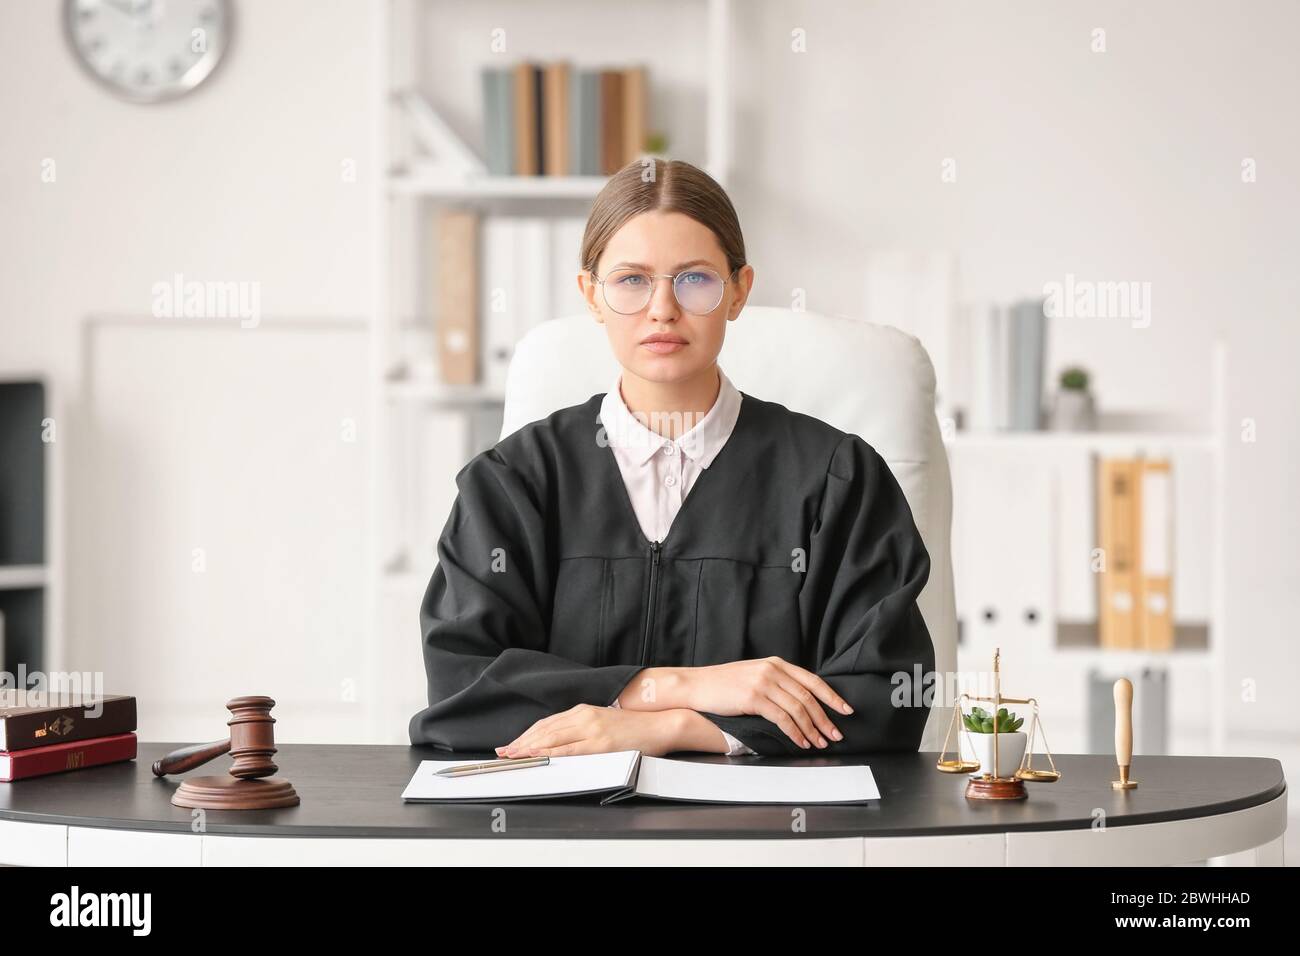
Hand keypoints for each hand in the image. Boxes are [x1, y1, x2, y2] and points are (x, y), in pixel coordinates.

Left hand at [495, 705, 693, 757]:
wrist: (659, 725)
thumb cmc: (634, 726)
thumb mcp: (603, 721)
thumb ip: (582, 727)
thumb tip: (561, 739)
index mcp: (583, 711)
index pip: (547, 723)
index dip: (526, 734)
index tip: (512, 744)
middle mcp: (584, 716)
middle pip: (544, 730)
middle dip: (521, 742)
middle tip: (504, 753)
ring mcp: (591, 729)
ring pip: (552, 738)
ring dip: (529, 748)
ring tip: (513, 756)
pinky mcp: (600, 743)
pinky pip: (569, 750)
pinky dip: (550, 753)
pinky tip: (538, 756)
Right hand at [684, 657, 852, 749]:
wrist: (697, 685)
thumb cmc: (723, 684)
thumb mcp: (754, 675)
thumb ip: (776, 682)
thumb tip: (799, 701)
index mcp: (776, 663)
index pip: (813, 680)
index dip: (832, 697)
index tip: (846, 710)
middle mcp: (773, 670)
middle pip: (808, 697)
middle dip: (826, 718)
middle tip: (836, 734)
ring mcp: (763, 683)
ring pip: (798, 709)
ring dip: (812, 729)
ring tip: (819, 743)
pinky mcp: (754, 698)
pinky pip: (782, 718)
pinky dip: (795, 732)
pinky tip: (800, 742)